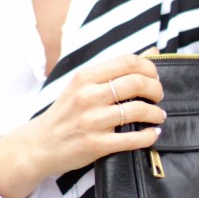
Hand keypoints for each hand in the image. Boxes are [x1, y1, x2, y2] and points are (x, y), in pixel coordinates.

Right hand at [0, 53, 164, 197]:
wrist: (40, 144)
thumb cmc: (66, 112)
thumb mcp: (83, 84)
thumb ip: (115, 69)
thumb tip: (153, 52)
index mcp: (85, 77)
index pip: (127, 62)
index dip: (149, 68)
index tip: (153, 77)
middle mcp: (88, 96)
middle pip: (136, 83)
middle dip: (156, 89)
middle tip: (158, 96)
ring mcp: (92, 121)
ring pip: (138, 110)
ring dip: (156, 113)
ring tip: (158, 115)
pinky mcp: (96, 145)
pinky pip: (132, 139)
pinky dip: (149, 136)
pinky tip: (152, 133)